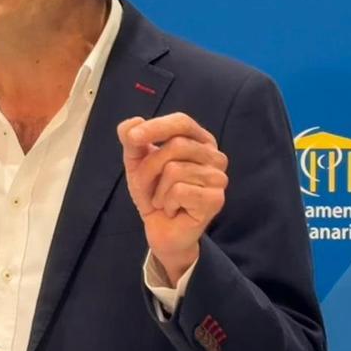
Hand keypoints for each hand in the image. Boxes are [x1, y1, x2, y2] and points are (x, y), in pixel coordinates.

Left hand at [117, 113, 227, 283]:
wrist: (162, 229)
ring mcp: (218, 177)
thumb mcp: (137, 163)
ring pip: (175, 170)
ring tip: (162, 200)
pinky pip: (179, 191)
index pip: (181, 122)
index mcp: (199, 140)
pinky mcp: (216, 199)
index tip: (132, 137)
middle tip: (146, 186)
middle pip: (175, 146)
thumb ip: (132, 141)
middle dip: (149, 167)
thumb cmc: (154, 192)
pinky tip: (172, 209)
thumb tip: (134, 120)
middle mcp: (214, 155)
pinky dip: (166, 202)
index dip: (156, 127)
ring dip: (157, 189)